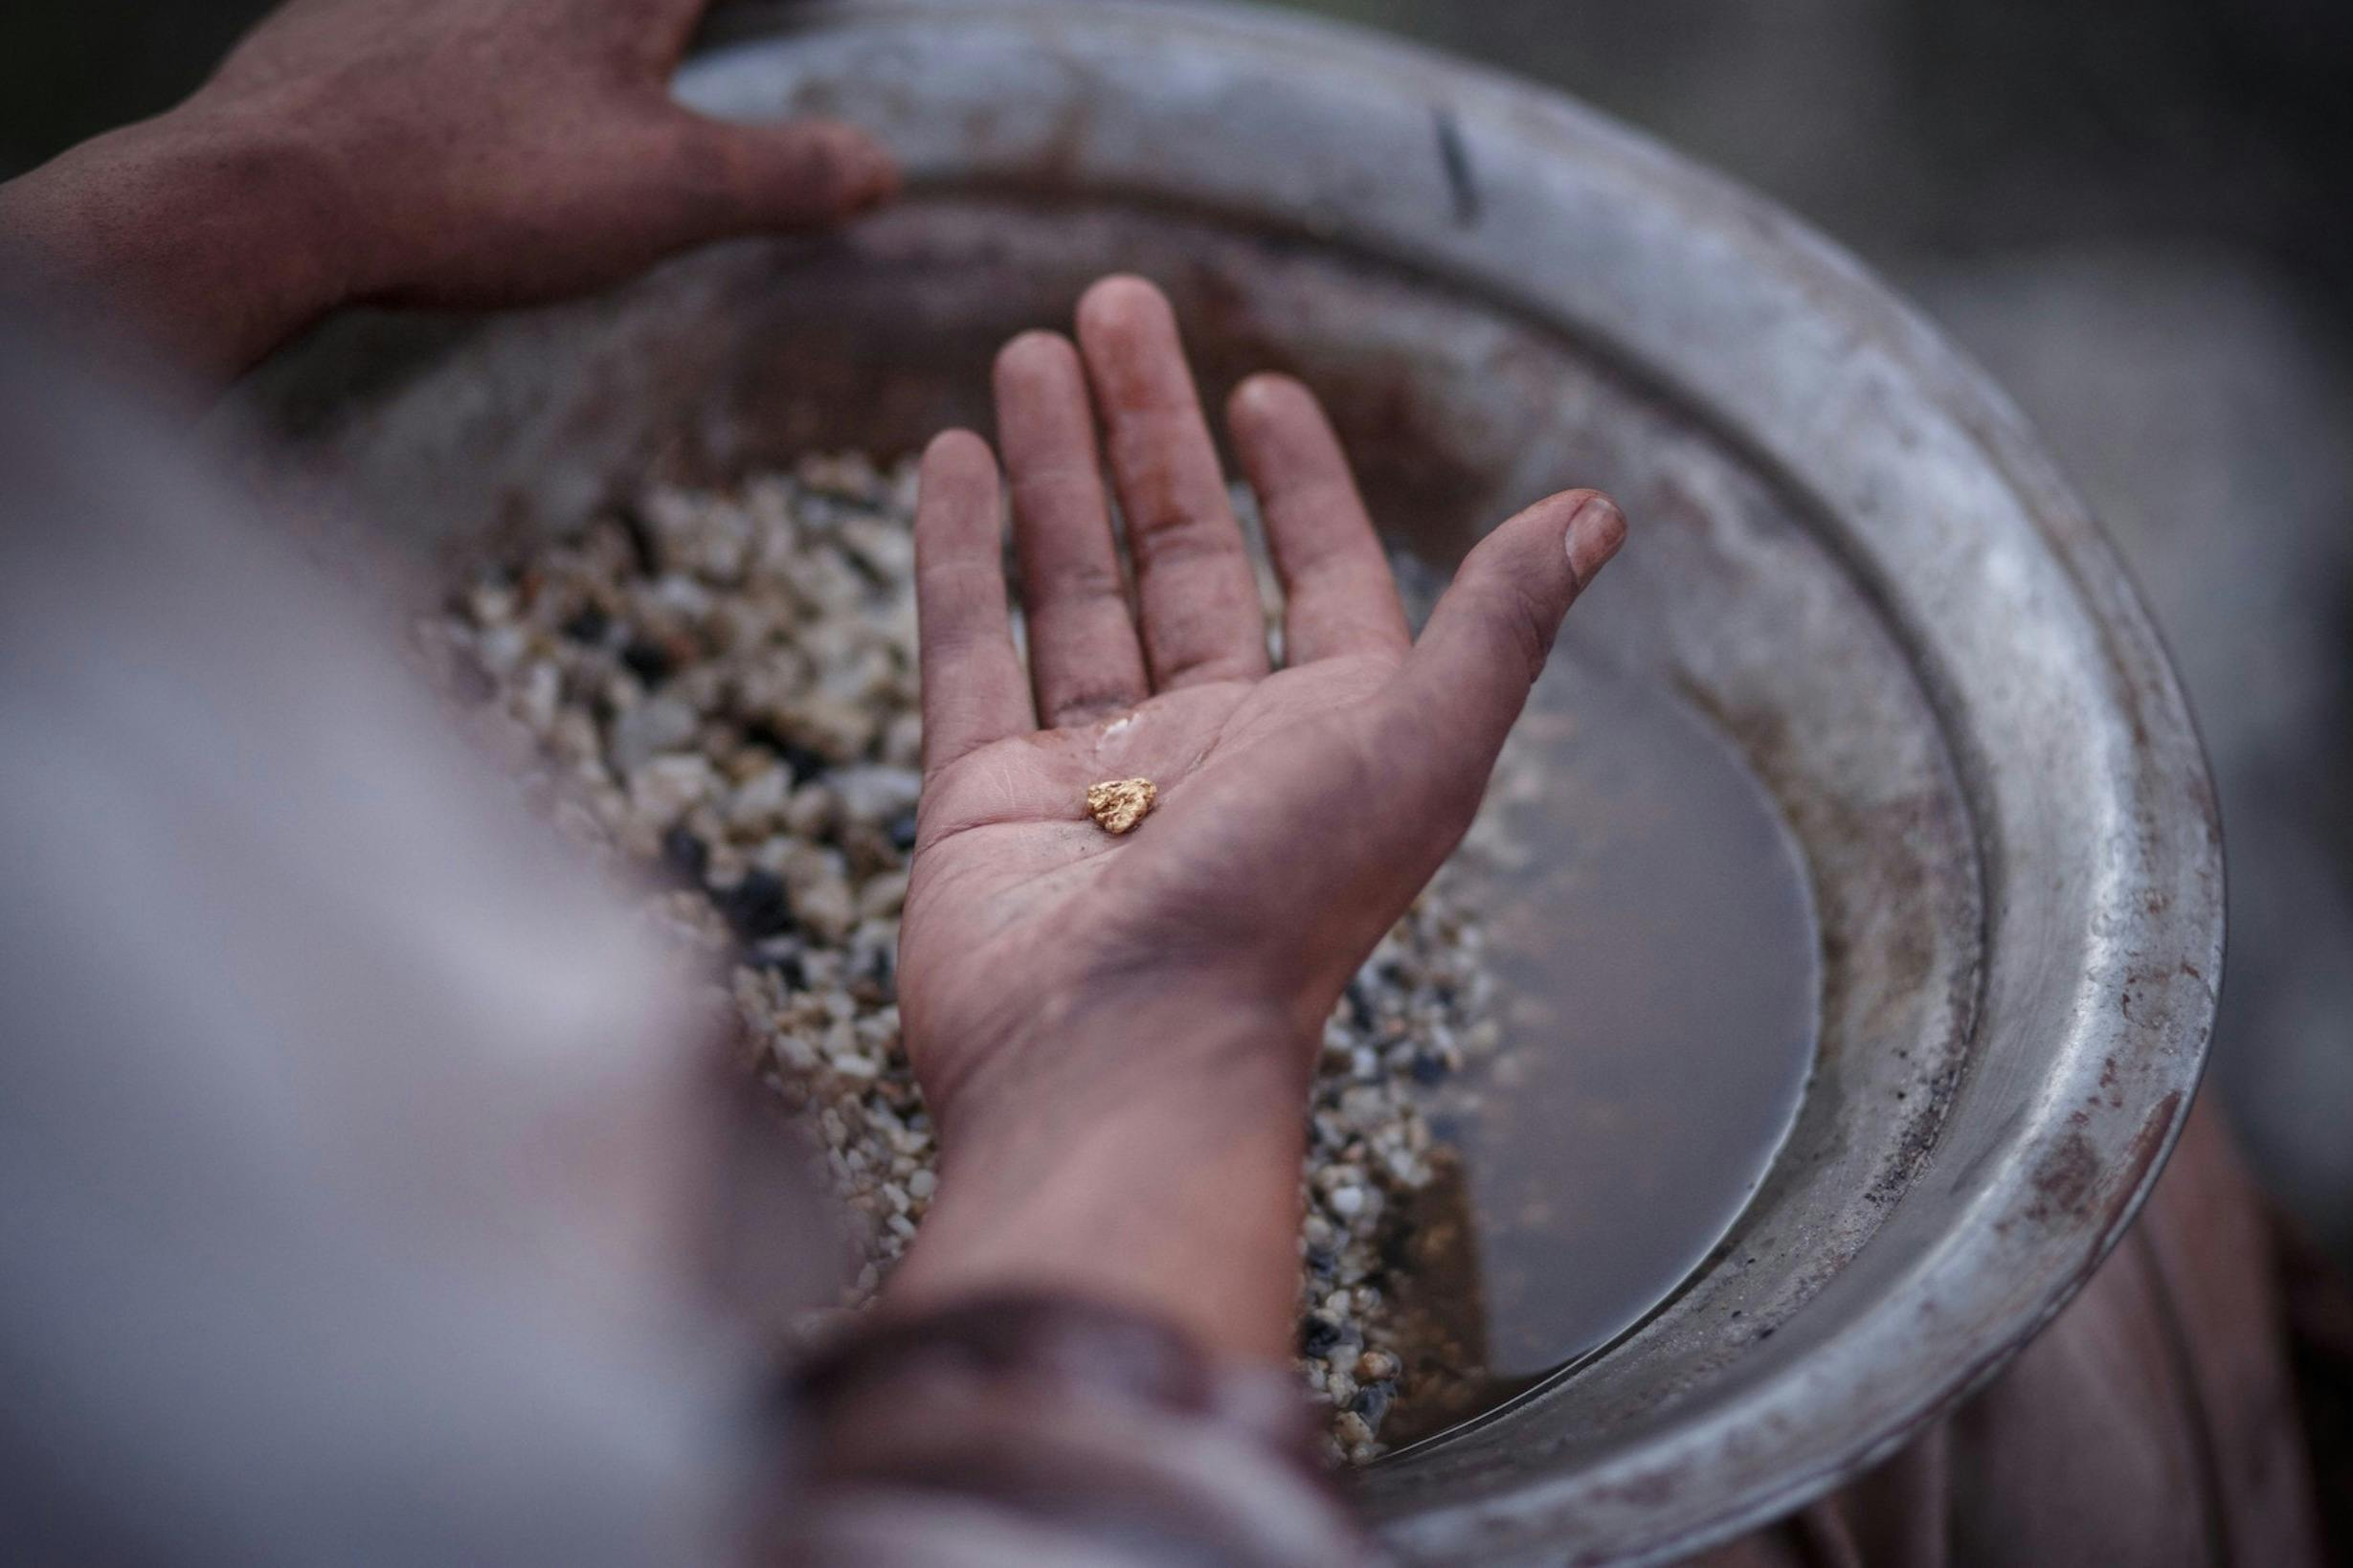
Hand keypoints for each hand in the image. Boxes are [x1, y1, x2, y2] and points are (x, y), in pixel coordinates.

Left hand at [0, 0, 893, 374]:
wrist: (276, 194)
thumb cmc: (482, 185)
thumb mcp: (669, 195)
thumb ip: (785, 175)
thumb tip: (884, 166)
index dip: (700, 11)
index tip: (696, 31)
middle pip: (623, 6)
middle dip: (647, 25)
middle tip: (656, 53)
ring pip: (520, 17)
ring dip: (552, 40)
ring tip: (573, 104)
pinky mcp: (347, 15)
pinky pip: (432, 16)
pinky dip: (467, 40)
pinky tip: (461, 83)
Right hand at [886, 276, 1624, 1357]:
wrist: (1122, 1058)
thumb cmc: (1282, 908)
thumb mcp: (1423, 743)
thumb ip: (1499, 622)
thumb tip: (1598, 511)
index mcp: (1327, 735)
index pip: (1315, 575)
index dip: (1298, 481)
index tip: (1265, 391)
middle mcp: (1213, 745)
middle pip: (1178, 553)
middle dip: (1148, 428)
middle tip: (1112, 305)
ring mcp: (1090, 770)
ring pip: (1072, 585)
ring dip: (1055, 466)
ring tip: (1026, 352)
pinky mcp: (983, 795)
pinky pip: (970, 649)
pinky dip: (961, 554)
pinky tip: (954, 460)